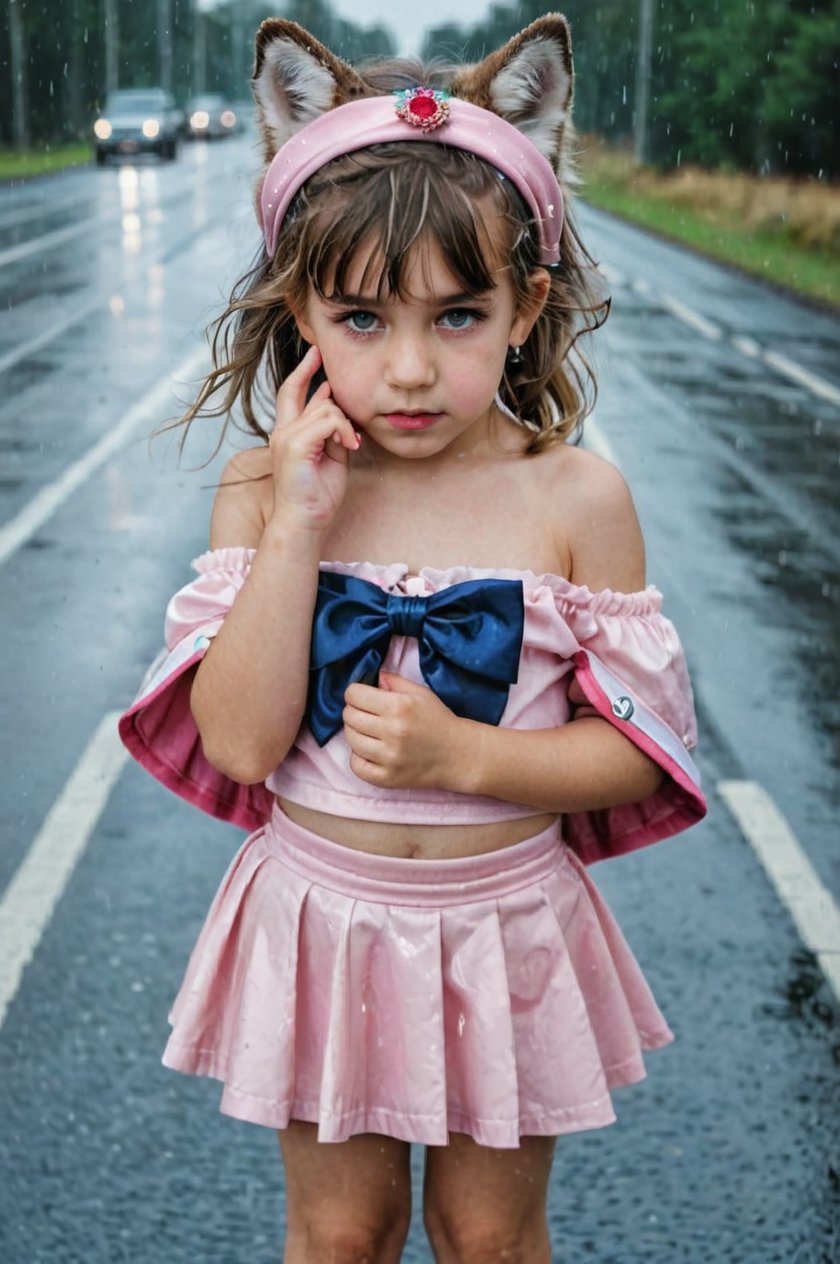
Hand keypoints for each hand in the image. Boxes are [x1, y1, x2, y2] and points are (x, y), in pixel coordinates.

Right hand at [270, 346, 359, 531]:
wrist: (305, 521)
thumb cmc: (318, 495)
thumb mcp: (330, 456)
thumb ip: (331, 432)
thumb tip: (335, 406)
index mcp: (288, 435)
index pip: (289, 394)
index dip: (301, 372)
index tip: (314, 354)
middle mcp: (282, 432)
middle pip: (300, 392)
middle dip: (311, 370)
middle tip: (320, 354)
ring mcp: (286, 437)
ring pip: (324, 407)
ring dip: (344, 423)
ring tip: (351, 443)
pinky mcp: (295, 445)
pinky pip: (328, 421)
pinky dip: (344, 431)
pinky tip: (350, 446)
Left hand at [342, 672, 467, 789]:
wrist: (458, 755)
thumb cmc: (438, 720)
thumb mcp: (420, 693)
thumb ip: (394, 681)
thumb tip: (371, 677)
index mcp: (399, 707)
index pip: (354, 694)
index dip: (356, 693)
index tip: (364, 697)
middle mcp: (392, 731)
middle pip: (349, 716)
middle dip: (355, 711)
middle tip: (369, 714)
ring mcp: (388, 757)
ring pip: (350, 739)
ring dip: (357, 733)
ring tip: (371, 732)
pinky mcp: (386, 778)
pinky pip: (355, 765)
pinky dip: (359, 757)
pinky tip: (371, 752)